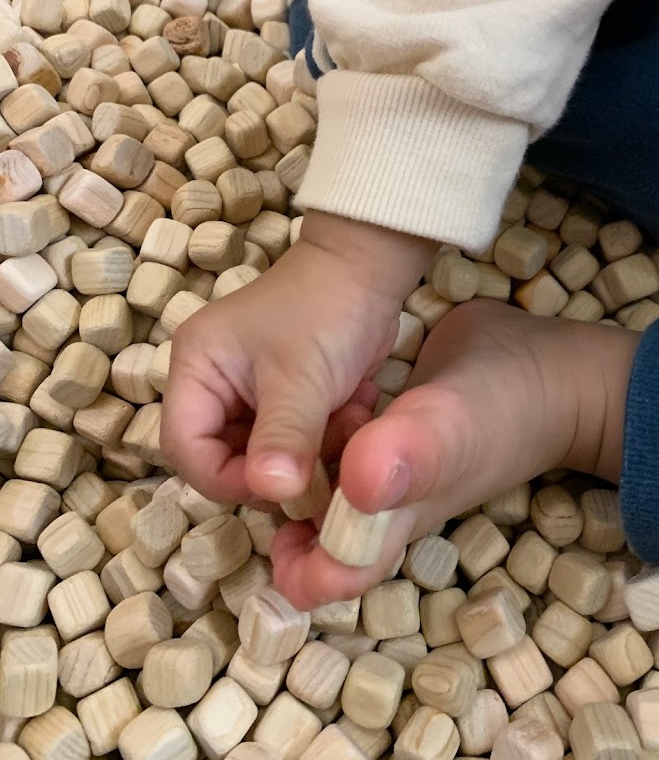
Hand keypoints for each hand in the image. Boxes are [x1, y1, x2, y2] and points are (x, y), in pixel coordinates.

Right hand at [160, 211, 434, 508]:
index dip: (227, 480)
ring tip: (347, 424)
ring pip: (264, 455)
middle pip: (224, 457)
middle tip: (323, 460)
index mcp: (196, 368)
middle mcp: (213, 381)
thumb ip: (283, 438)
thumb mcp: (302, 377)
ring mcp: (249, 390)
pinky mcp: (285, 396)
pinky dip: (323, 441)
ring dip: (308, 455)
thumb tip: (273, 492)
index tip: (281, 484)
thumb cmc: (327, 309)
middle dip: (276, 468)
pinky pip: (293, 442)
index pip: (186, 449)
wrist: (371, 267)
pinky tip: (354, 413)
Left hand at [270, 298, 639, 607]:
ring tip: (294, 413)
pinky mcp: (390, 434)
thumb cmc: (504, 406)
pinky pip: (338, 447)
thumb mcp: (452, 425)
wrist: (552, 369)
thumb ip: (411, 454)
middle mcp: (380, 509)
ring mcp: (386, 472)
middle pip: (311, 534)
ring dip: (297, 462)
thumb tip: (358, 485)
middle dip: (280, 499)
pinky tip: (315, 396)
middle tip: (279, 444)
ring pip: (319, 490)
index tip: (272, 505)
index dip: (286, 561)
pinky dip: (318, 429)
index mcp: (386, 526)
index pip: (322, 576)